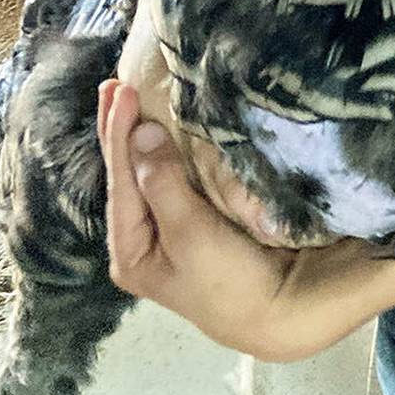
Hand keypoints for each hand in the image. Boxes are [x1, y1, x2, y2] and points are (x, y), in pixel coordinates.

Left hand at [97, 82, 394, 359]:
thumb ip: (163, 185)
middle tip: (112, 85)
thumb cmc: (232, 279)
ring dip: (139, 136)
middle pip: (126, 175)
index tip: (120, 90)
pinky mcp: (198, 221)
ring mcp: (170, 230)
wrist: (281, 309)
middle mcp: (143, 240)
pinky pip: (171, 177)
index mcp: (130, 252)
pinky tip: (160, 129)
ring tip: (127, 100)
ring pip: (146, 174)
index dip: (118, 134)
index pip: (119, 181)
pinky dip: (164, 149)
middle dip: (119, 132)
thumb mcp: (191, 235)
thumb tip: (140, 133)